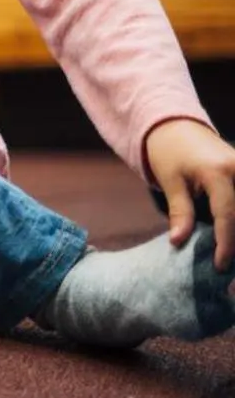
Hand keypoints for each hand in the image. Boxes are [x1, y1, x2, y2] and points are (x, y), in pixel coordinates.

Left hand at [144, 119, 234, 271]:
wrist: (178, 129)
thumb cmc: (169, 156)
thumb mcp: (171, 182)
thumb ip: (179, 212)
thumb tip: (178, 242)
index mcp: (218, 172)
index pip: (227, 214)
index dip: (225, 243)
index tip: (220, 266)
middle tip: (227, 268)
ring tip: (229, 255)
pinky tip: (231, 236)